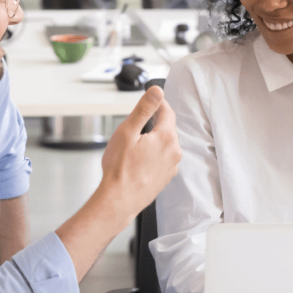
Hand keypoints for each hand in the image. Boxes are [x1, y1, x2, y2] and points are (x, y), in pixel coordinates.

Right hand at [97, 86, 181, 228]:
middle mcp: (174, 152)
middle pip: (167, 128)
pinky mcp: (166, 177)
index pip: (167, 111)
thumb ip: (144, 109)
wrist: (119, 201)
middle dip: (152, 124)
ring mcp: (172, 166)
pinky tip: (137, 162)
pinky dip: (152, 156)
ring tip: (133, 149)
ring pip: (164, 144)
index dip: (157, 104)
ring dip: (152, 141)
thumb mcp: (127, 132)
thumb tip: (157, 91)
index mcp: (167, 137)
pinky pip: (162, 159)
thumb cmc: (119, 170)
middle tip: (134, 129)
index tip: (149, 102)